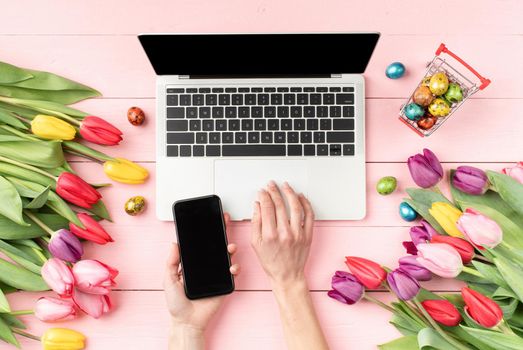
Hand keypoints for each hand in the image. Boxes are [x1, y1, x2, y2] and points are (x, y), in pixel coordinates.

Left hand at [164, 213, 239, 332]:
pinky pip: (233, 273)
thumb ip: (171, 261)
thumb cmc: (177, 303)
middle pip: (216, 246)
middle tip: (224, 221)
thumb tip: (174, 243)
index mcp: (193, 263)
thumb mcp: (168, 279)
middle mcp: (206, 266)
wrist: (187, 321)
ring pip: (226, 256)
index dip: (206, 231)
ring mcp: (217, 274)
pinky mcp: (225, 284)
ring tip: (230, 247)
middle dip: (222, 232)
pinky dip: (234, 267)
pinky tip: (232, 266)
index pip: (201, 244)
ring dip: (230, 248)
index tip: (209, 219)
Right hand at [251, 181, 313, 289]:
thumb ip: (256, 223)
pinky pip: (309, 216)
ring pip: (295, 207)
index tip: (262, 191)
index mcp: (270, 235)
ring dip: (290, 193)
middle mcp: (285, 233)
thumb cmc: (271, 262)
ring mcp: (298, 234)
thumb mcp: (256, 244)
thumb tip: (257, 206)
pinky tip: (300, 197)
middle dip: (274, 191)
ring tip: (286, 187)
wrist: (287, 275)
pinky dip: (306, 204)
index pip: (267, 208)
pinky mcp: (308, 235)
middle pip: (280, 205)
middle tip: (272, 185)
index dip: (264, 196)